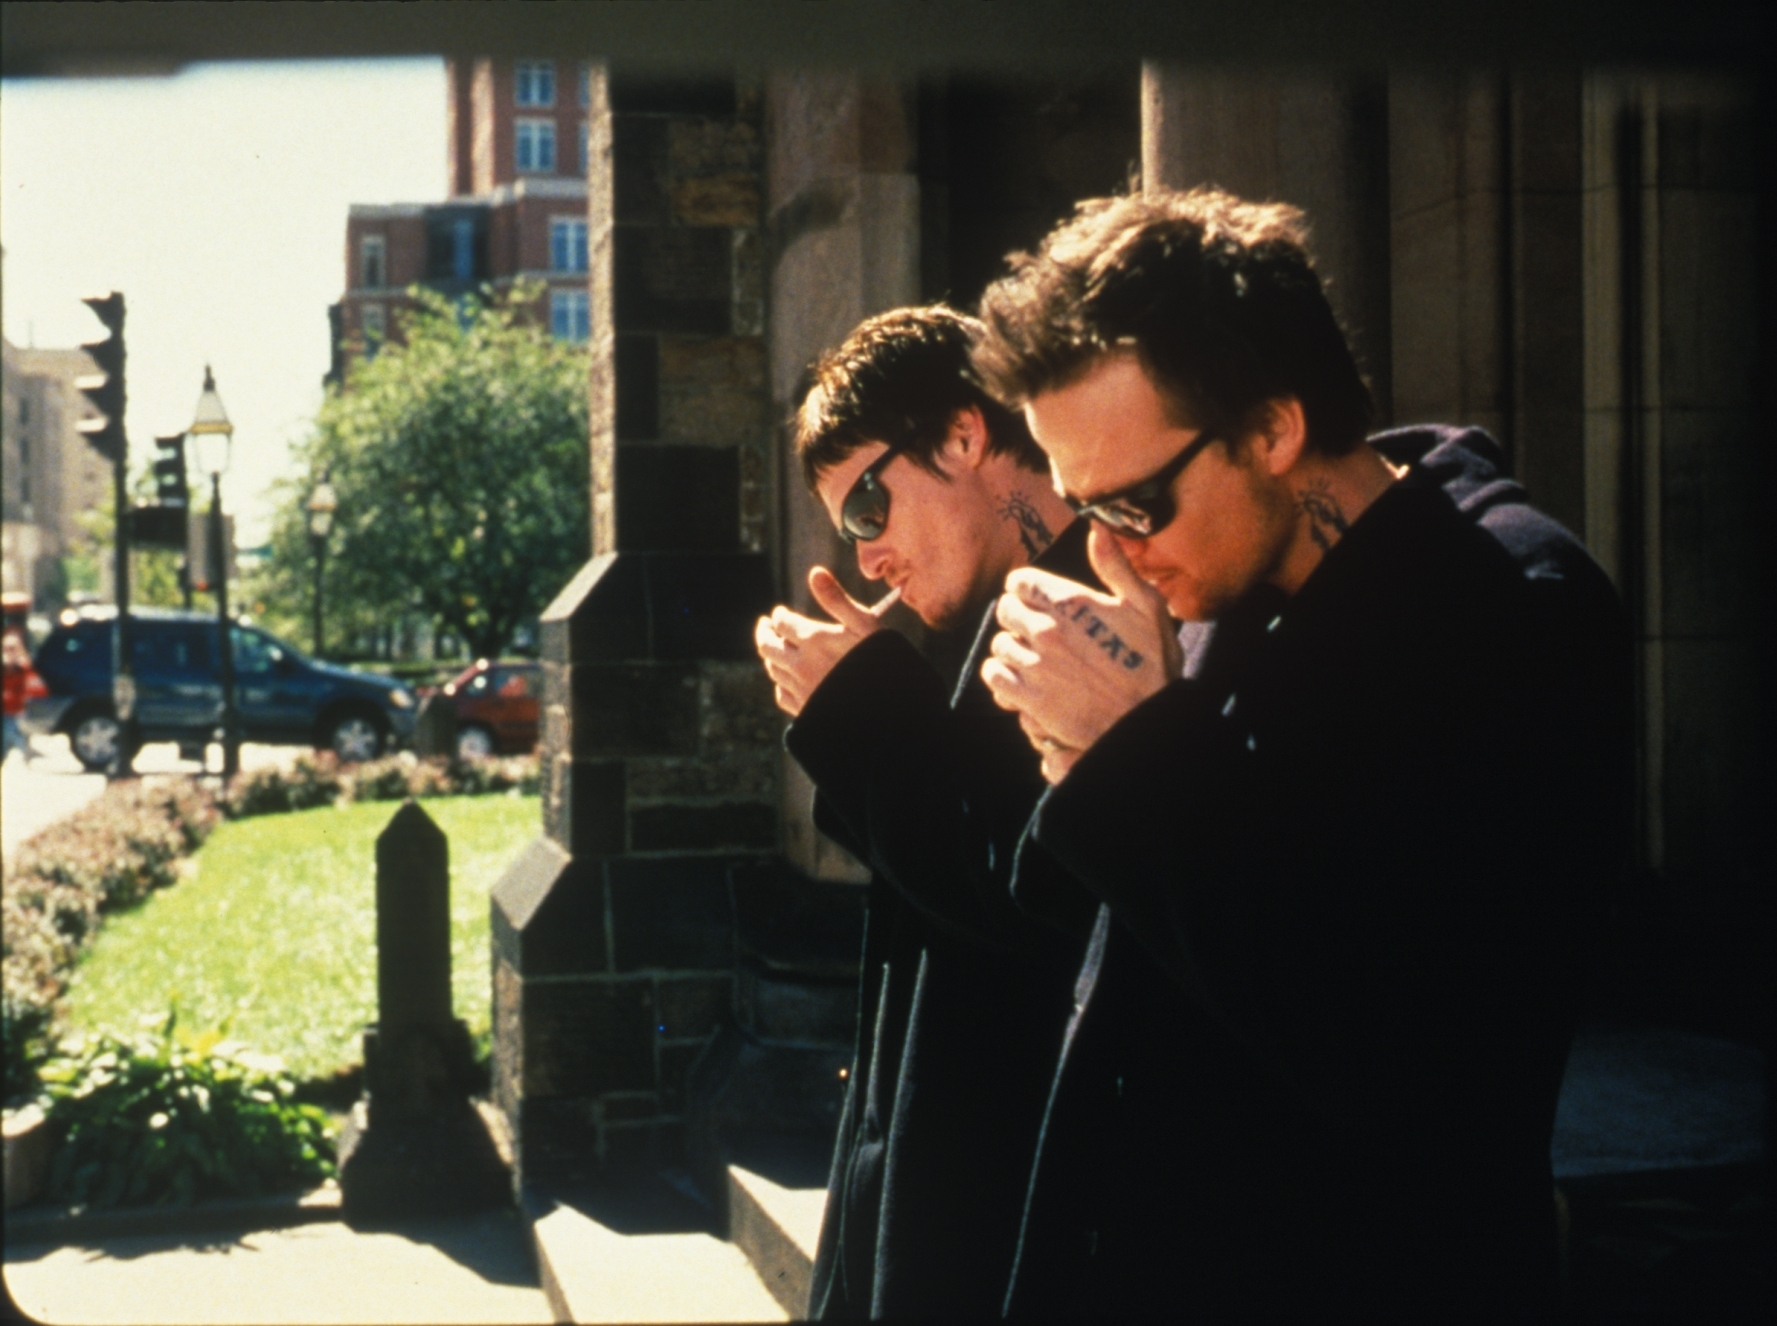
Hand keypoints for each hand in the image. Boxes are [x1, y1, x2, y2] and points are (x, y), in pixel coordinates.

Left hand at [754, 567, 901, 715]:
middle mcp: (800, 664)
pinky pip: (781, 695)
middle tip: (765, 626)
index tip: (779, 613)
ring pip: (773, 669)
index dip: (778, 615)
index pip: (782, 622)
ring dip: (770, 656)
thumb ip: (838, 600)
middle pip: (767, 645)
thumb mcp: (866, 626)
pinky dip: (779, 683)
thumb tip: (815, 573)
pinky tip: (785, 681)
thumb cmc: (882, 664)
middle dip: (764, 632)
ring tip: (773, 649)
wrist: (886, 711)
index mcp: (813, 640)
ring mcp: (801, 690)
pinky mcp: (805, 711)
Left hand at [981, 526, 1182, 778]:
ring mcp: (1034, 664)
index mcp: (1069, 602)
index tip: (1040, 600)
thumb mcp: (1147, 606)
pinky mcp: (1028, 697)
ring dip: (1013, 649)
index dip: (1028, 589)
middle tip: (1039, 630)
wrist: (1148, 721)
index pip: (1019, 581)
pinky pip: (994, 675)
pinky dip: (1003, 676)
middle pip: (1005, 609)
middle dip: (1019, 616)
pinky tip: (1023, 679)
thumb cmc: (1153, 663)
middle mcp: (1045, 629)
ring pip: (999, 644)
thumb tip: (1096, 524)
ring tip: (1035, 658)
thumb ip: (1115, 565)